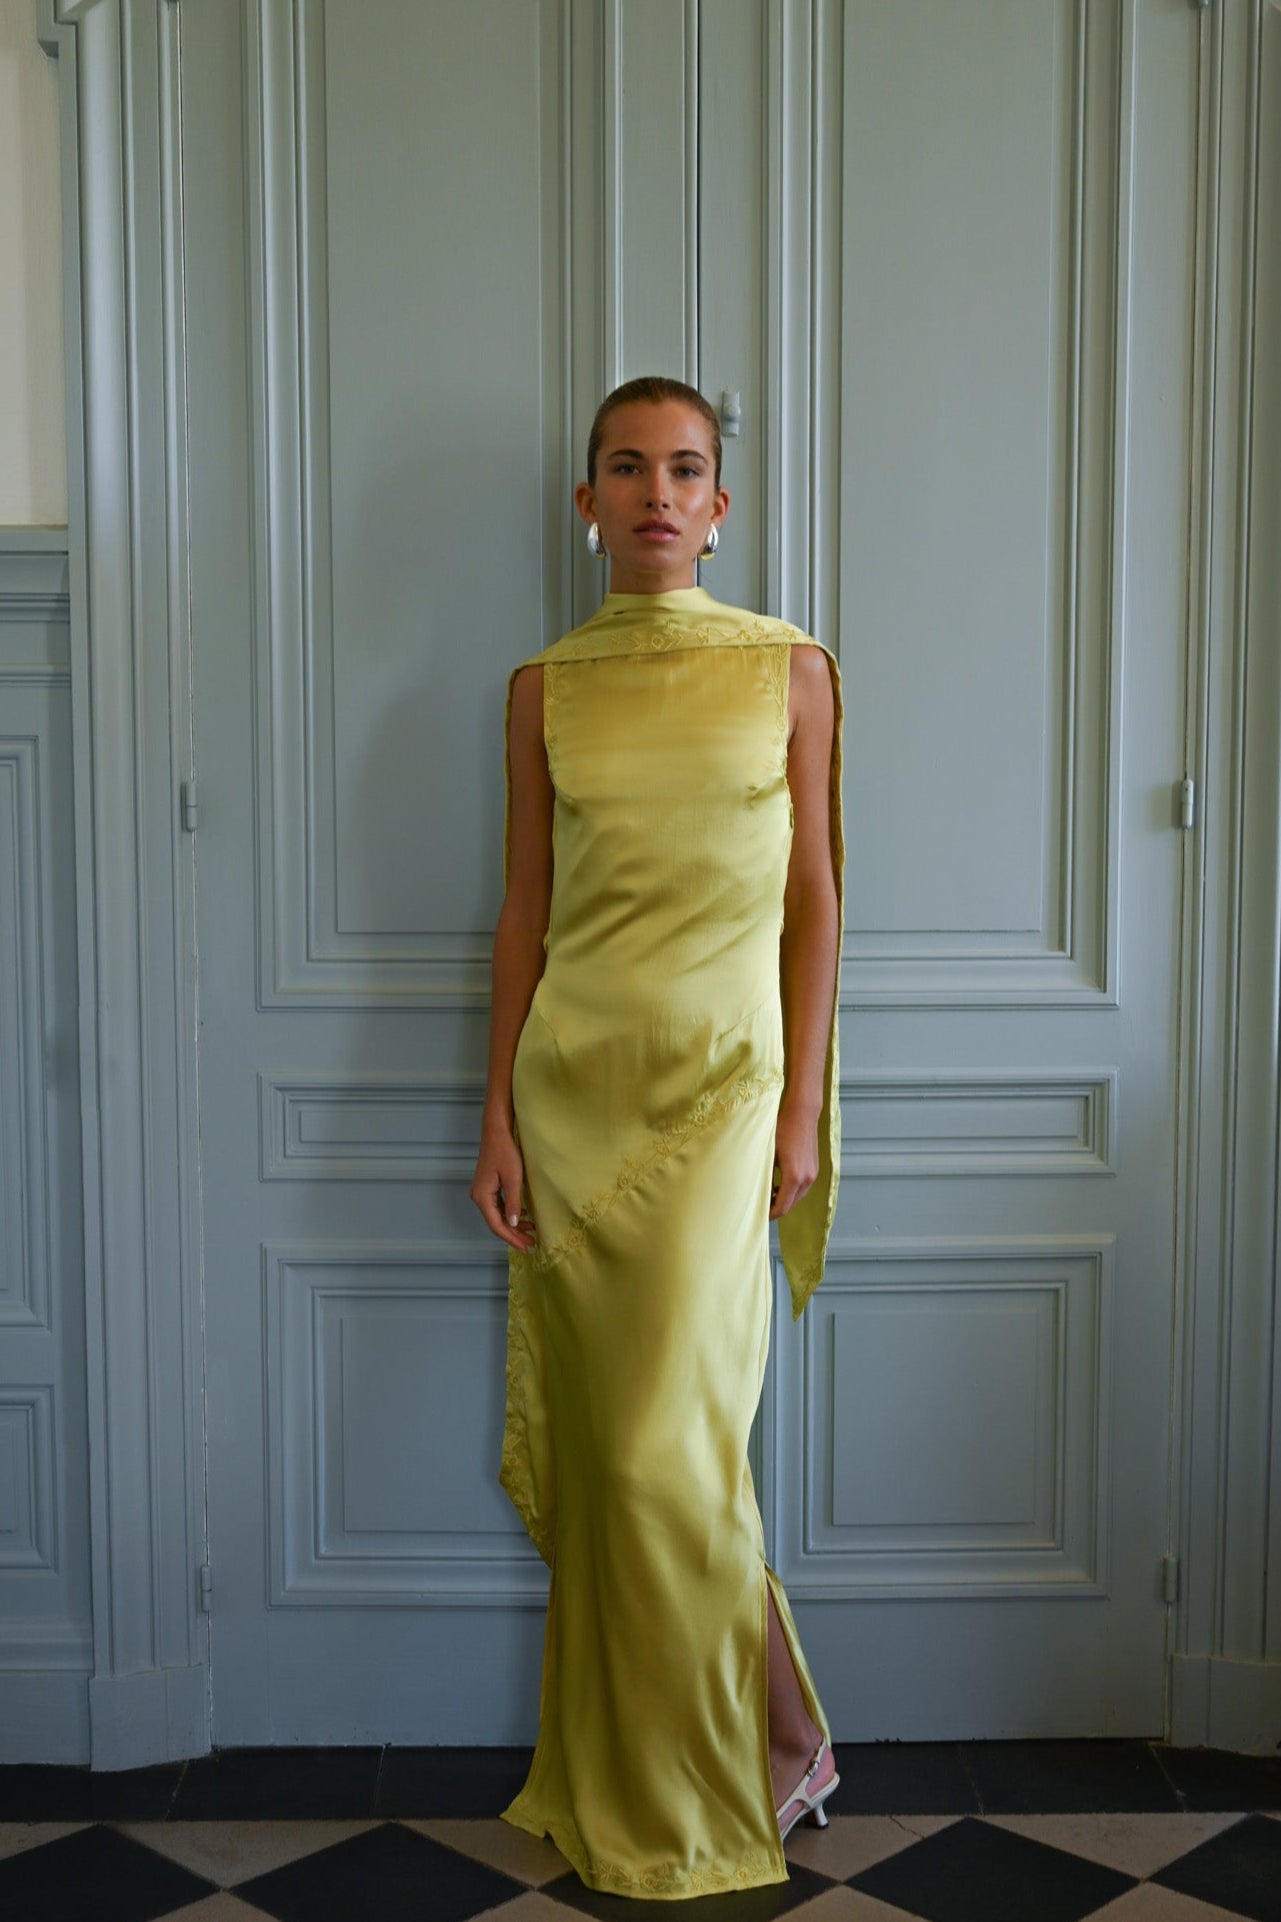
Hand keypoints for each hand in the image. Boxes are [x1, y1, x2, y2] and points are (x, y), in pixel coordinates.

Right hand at [470, 1119, 537, 1250]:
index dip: (511, 1238)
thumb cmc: (505, 1152)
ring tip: (530, 1232)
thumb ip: (513, 1203)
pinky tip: (523, 1217)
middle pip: (496, 1222)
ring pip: (498, 1215)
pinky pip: (498, 1206)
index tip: (525, 1246)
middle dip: (513, 1234)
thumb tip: (513, 1224)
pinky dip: (510, 1214)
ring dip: (513, 1225)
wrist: (497, 1132)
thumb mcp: (513, 1179)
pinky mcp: (488, 1186)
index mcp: (482, 1197)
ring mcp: (483, 1192)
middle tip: (531, 1243)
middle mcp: (479, 1197)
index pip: (496, 1225)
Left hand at [769, 1100, 819, 1220]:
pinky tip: (778, 1185)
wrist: (802, 1113)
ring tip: (767, 1196)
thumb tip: (756, 1191)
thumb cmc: (782, 1129)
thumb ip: (764, 1175)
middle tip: (759, 1208)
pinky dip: (790, 1191)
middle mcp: (807, 1179)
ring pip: (797, 1197)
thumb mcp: (768, 1153)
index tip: (757, 1216)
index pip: (782, 1207)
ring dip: (783, 1199)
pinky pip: (802, 1187)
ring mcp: (813, 1174)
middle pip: (790, 1205)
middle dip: (775, 1208)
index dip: (769, 1214)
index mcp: (794, 1177)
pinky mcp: (814, 1169)